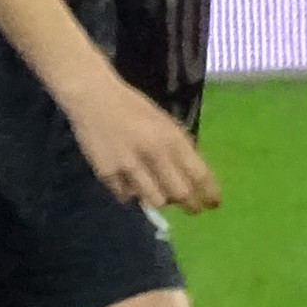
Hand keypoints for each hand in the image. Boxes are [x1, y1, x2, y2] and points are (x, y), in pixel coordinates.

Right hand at [60, 70, 220, 213]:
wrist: (93, 97)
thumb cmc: (132, 107)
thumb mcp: (164, 123)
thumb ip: (178, 148)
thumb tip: (191, 178)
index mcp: (171, 138)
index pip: (199, 174)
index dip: (209, 193)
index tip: (213, 204)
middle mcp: (154, 154)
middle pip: (180, 194)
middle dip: (189, 205)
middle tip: (191, 209)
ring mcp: (129, 166)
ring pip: (155, 200)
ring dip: (160, 199)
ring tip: (157, 192)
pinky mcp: (107, 173)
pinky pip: (126, 195)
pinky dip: (130, 192)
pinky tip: (128, 181)